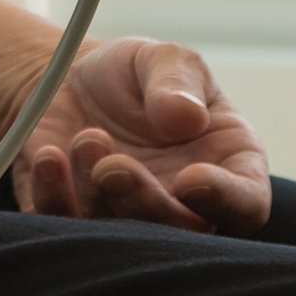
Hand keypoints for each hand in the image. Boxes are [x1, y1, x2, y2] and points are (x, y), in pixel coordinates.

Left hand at [4, 36, 270, 232]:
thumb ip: (179, 80)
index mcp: (226, 167)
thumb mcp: (164, 58)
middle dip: (145, 203)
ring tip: (84, 137)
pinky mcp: (79, 218)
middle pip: (179, 233)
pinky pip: (66, 228)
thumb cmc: (135, 75)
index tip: (192, 179)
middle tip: (113, 166)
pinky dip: (54, 199)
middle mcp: (183, 205)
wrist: (71, 81)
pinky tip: (49, 156)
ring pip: (120, 236)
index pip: (245, 204)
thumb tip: (186, 116)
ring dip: (97, 194)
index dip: (225, 201)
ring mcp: (130, 218)